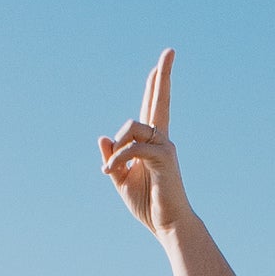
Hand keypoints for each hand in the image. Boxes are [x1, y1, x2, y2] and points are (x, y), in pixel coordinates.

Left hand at [97, 50, 190, 238]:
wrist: (168, 225)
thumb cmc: (148, 204)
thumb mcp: (122, 179)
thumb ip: (114, 159)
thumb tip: (103, 137)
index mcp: (151, 143)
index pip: (153, 108)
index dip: (155, 86)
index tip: (158, 66)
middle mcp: (161, 139)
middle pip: (159, 100)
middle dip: (163, 75)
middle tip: (170, 51)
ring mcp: (165, 147)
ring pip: (133, 126)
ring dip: (117, 146)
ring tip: (110, 170)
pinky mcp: (164, 158)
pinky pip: (133, 148)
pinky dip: (117, 158)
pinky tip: (109, 171)